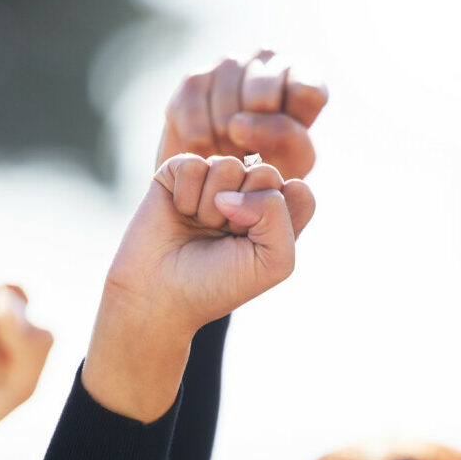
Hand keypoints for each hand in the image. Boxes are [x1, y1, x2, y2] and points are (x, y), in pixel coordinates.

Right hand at [83, 154, 315, 421]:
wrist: (161, 295)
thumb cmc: (219, 283)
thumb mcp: (274, 260)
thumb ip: (277, 213)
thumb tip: (230, 188)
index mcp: (276, 214)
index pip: (299, 192)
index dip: (278, 219)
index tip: (256, 247)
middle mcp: (247, 192)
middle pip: (266, 173)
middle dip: (244, 213)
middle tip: (224, 237)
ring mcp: (213, 180)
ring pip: (228, 165)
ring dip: (212, 206)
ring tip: (201, 226)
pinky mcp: (179, 172)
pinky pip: (193, 164)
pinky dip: (186, 195)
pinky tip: (180, 212)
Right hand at [157, 50, 327, 179]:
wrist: (231, 178)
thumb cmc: (274, 164)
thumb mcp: (295, 159)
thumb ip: (285, 137)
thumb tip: (237, 125)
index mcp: (301, 74)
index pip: (305, 91)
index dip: (291, 128)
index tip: (283, 146)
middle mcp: (266, 59)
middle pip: (263, 99)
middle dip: (258, 140)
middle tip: (254, 157)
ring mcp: (227, 65)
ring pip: (227, 112)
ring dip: (230, 148)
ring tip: (233, 156)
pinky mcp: (193, 82)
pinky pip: (197, 124)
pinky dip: (205, 149)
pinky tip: (211, 150)